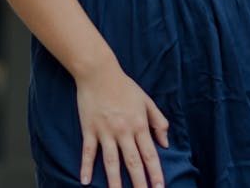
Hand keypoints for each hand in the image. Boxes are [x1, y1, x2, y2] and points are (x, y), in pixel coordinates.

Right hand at [75, 63, 169, 187]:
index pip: (150, 154)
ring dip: (114, 182)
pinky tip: (84, 181)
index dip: (156, 173)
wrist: (99, 73)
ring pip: (111, 162)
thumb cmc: (124, 86)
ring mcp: (105, 131)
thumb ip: (159, 122)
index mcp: (139, 124)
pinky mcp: (90, 129)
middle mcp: (124, 131)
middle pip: (133, 162)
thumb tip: (165, 143)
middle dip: (139, 183)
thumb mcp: (146, 101)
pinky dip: (85, 167)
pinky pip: (88, 152)